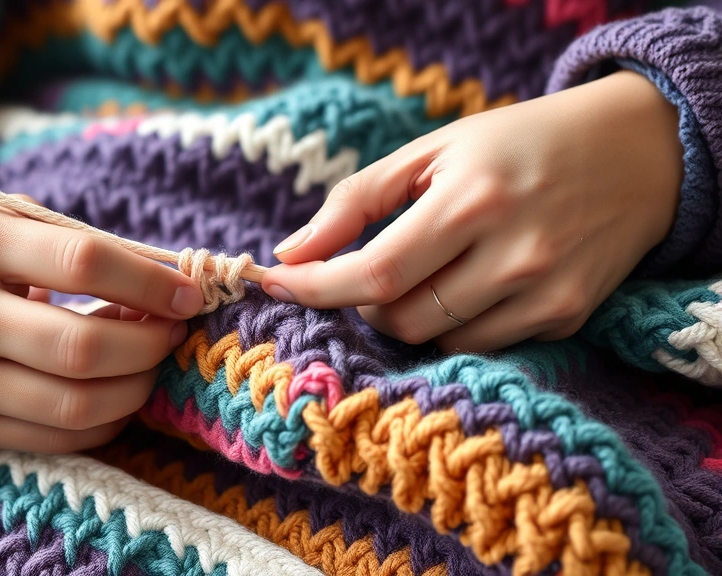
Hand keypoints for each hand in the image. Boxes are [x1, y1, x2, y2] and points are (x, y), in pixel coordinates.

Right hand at [0, 196, 205, 452]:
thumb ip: (72, 243)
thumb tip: (166, 279)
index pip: (85, 261)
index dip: (151, 283)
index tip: (187, 294)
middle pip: (84, 348)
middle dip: (150, 346)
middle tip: (170, 333)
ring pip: (75, 406)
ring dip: (134, 389)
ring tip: (146, 363)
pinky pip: (53, 438)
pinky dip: (103, 422)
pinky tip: (114, 396)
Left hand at [262, 70, 683, 351]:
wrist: (633, 152)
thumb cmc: (516, 145)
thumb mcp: (432, 151)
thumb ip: (356, 201)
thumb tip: (290, 254)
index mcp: (471, 200)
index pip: (373, 271)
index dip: (315, 288)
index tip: (272, 286)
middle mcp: (513, 254)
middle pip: (400, 318)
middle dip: (365, 302)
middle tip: (372, 268)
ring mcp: (545, 292)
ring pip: (437, 340)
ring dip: (409, 316)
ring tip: (430, 270)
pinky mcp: (567, 317)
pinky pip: (482, 344)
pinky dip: (456, 324)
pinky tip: (475, 283)